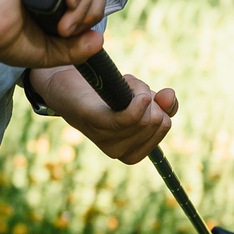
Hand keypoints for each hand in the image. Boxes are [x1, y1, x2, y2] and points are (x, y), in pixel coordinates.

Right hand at [0, 0, 112, 69]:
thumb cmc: (11, 41)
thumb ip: (77, 49)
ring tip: (65, 24)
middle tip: (69, 30)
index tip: (74, 34)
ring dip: (86, 1)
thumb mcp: (53, 51)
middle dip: (94, 8)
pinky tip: (68, 3)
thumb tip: (99, 38)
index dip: (94, 11)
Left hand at [28, 63, 177, 163]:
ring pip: (145, 115)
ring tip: (121, 86)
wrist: (64, 82)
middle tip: (128, 87)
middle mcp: (117, 150)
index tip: (142, 97)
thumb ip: (163, 105)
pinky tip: (137, 96)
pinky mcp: (92, 120)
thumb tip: (169, 97)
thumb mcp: (140, 99)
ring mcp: (104, 138)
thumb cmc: (104, 93)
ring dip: (139, 89)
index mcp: (130, 151)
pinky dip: (137, 105)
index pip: (164, 125)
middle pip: (156, 120)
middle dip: (149, 96)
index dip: (159, 107)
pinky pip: (126, 119)